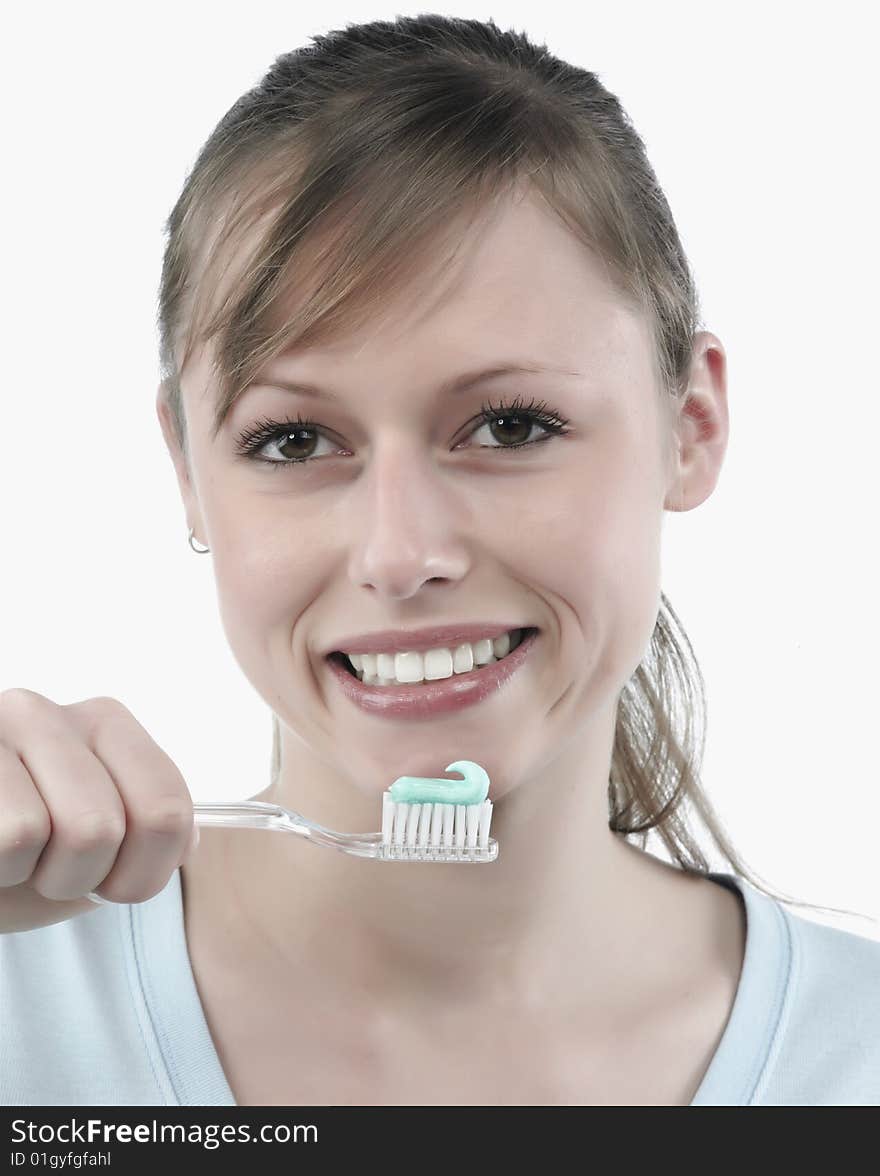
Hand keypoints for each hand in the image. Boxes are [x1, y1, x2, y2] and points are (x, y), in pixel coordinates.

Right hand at [0, 689, 197, 932]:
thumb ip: (157, 834)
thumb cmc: (27, 856)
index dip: (144, 875)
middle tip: (46, 870)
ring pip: (39, 833)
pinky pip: (4, 839)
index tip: (113, 883)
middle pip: (101, 828)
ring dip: (29, 874)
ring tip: (12, 858)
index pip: (167, 811)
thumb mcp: (103, 849)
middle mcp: (47, 712)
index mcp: (106, 724)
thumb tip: (186, 839)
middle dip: (76, 878)